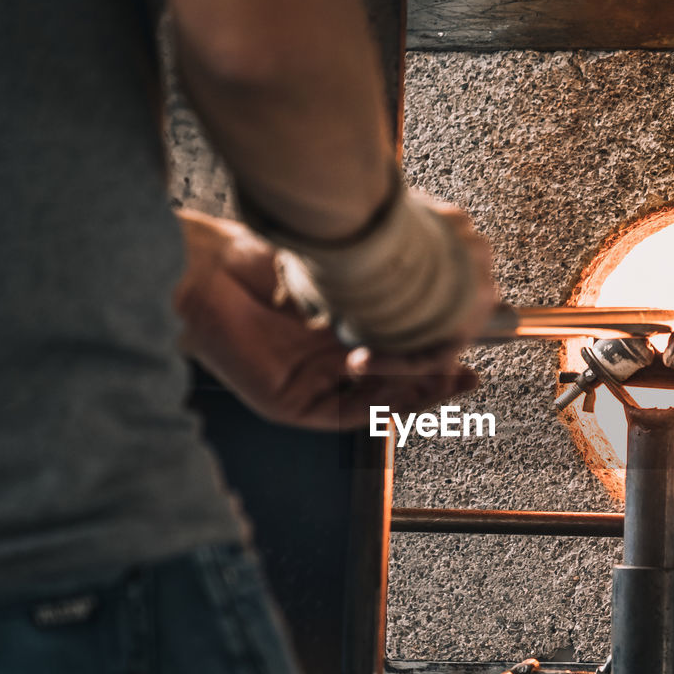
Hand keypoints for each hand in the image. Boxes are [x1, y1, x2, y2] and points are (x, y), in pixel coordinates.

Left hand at [175, 209, 479, 430]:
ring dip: (416, 396)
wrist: (205, 269)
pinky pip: (346, 414)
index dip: (433, 352)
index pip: (396, 352)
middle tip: (469, 373)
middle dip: (436, 382)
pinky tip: (401, 387)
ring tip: (447, 380)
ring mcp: (309, 388)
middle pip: (393, 385)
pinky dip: (378, 403)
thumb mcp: (334, 269)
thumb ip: (375, 282)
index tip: (468, 341)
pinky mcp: (291, 406)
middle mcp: (325, 364)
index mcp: (337, 333)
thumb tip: (430, 271)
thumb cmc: (258, 259)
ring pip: (376, 405)